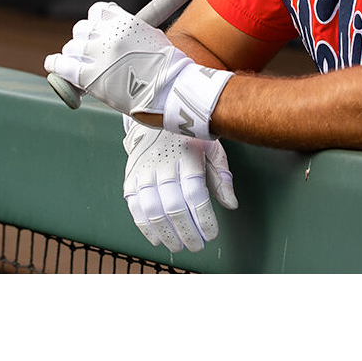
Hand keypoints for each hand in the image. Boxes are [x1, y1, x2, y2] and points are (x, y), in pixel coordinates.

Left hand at [44, 1, 231, 137]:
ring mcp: (97, 55)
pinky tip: (53, 64)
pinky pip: (62, 65)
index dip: (96, 21)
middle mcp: (107, 34)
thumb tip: (122, 30)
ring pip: (71, 47)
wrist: (171, 90)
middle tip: (90, 52)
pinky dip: (55, 63)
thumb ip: (132, 30)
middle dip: (84, 39)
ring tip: (76, 63)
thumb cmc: (168, 67)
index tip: (98, 30)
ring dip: (73, 54)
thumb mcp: (152, 37)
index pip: (97, 10)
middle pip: (81, 29)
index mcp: (124, 21)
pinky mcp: (89, 77)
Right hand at [122, 117, 237, 252]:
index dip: (203, 218)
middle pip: (173, 205)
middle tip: (196, 245)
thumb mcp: (212, 147)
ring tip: (179, 246)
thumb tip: (231, 204)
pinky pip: (134, 207)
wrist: (155, 114)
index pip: (195, 193)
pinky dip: (145, 227)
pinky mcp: (130, 177)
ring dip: (166, 233)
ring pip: (152, 209)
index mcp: (187, 155)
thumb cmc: (189, 137)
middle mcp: (163, 163)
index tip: (211, 234)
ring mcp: (144, 171)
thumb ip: (221, 176)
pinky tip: (158, 238)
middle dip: (186, 231)